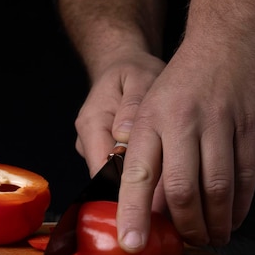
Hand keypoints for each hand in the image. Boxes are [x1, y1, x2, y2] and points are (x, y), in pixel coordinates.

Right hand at [73, 49, 164, 176]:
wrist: (123, 67)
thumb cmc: (133, 72)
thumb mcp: (140, 78)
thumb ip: (133, 104)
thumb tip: (124, 133)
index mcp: (91, 123)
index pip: (101, 167)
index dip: (125, 184)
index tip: (152, 187)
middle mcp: (87, 140)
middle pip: (107, 177)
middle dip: (136, 183)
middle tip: (167, 178)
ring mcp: (94, 149)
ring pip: (115, 175)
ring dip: (139, 175)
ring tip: (165, 162)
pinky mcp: (105, 153)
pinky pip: (121, 169)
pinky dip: (140, 167)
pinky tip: (157, 157)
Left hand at [116, 38, 254, 248]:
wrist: (227, 44)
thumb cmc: (181, 88)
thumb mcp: (149, 113)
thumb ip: (147, 158)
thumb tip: (146, 210)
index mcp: (149, 122)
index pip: (137, 175)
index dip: (133, 213)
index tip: (132, 245)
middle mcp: (182, 123)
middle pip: (182, 190)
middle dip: (185, 226)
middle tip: (188, 243)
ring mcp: (220, 125)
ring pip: (218, 189)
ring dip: (214, 223)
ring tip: (211, 238)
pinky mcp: (251, 128)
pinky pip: (247, 178)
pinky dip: (239, 207)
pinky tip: (232, 219)